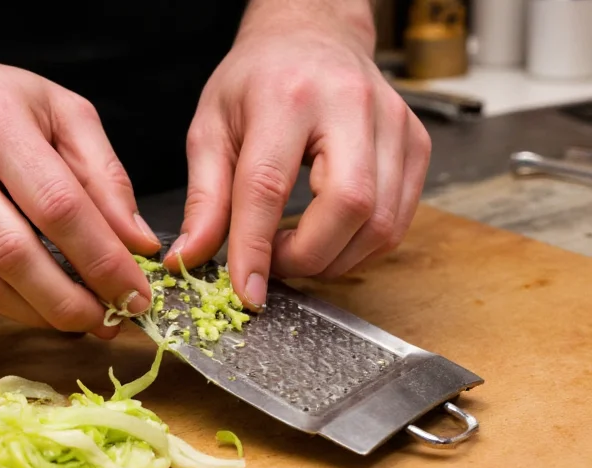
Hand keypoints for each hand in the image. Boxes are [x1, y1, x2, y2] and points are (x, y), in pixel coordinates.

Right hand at [0, 47, 159, 338]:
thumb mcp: (58, 110)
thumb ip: (105, 174)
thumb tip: (138, 243)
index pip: (60, 208)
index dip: (103, 261)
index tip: (136, 294)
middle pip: (18, 258)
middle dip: (73, 304)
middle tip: (111, 322)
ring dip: (42, 315)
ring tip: (81, 320)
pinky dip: (6, 307)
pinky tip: (35, 304)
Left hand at [169, 8, 431, 309]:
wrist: (315, 35)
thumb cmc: (258, 79)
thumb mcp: (211, 127)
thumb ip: (204, 197)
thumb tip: (190, 257)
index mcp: (286, 96)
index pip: (269, 186)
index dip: (256, 249)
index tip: (248, 293)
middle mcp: (351, 105)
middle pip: (347, 208)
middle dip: (307, 258)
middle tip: (273, 263)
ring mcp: (394, 124)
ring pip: (381, 225)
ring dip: (334, 260)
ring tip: (295, 249)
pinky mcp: (416, 144)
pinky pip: (398, 222)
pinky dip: (361, 248)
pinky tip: (329, 237)